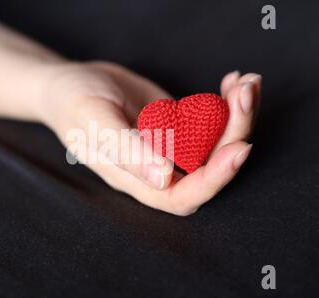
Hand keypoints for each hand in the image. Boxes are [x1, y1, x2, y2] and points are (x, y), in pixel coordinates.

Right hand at [37, 61, 260, 215]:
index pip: (182, 195)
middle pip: (210, 168)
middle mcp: (159, 167)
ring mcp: (171, 145)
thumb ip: (127, 151)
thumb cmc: (74, 104)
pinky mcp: (178, 124)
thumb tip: (165, 178)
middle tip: (245, 95)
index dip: (214, 179)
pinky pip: (211, 120)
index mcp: (137, 179)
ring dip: (239, 114)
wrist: (71, 84)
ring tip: (247, 83)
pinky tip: (232, 81)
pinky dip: (228, 102)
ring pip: (217, 143)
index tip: (238, 148)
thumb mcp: (94, 122)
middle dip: (235, 134)